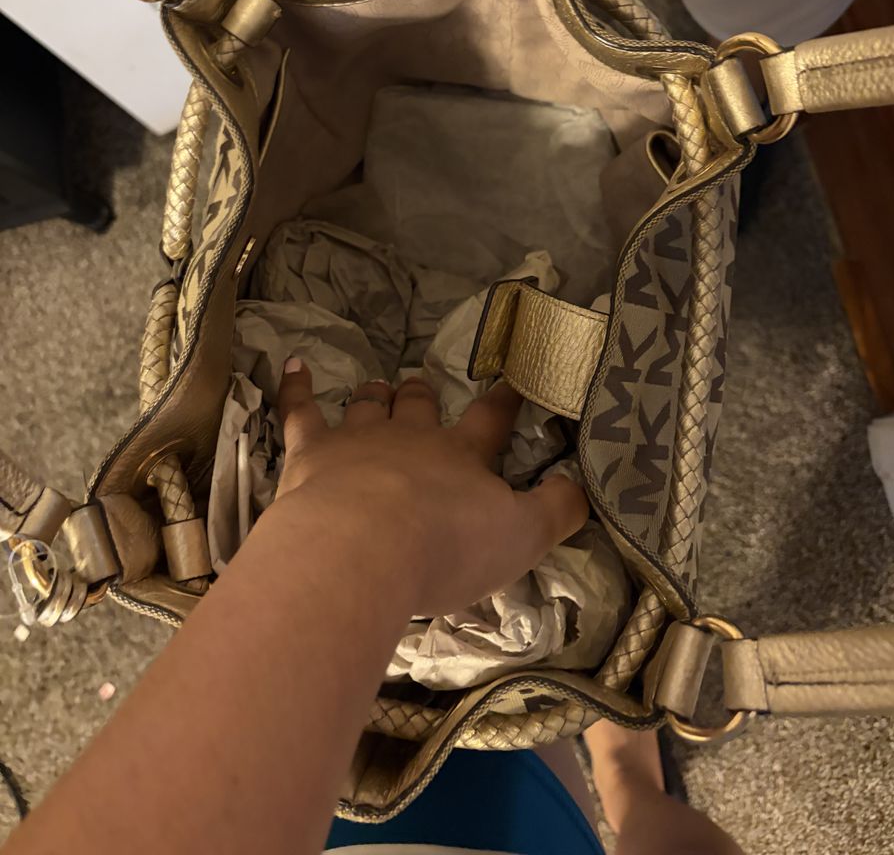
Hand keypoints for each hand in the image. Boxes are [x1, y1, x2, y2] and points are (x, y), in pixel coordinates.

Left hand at [274, 359, 588, 615]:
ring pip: (368, 405)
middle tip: (423, 383)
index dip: (502, 402)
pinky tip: (293, 365)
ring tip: (376, 385)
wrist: (361, 548)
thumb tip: (581, 487)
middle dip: (423, 393)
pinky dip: (296, 387)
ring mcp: (357, 439)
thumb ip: (557, 511)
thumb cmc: (446, 547)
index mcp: (461, 456)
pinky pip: (300, 410)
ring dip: (374, 394)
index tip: (511, 381)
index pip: (489, 420)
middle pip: (419, 405)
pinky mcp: (309, 451)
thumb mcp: (521, 537)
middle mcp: (410, 437)